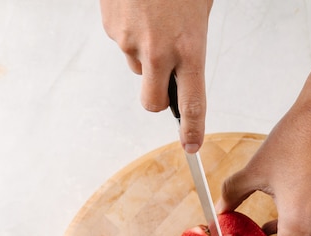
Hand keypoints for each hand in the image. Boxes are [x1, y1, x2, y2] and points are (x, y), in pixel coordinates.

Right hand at [99, 0, 212, 152]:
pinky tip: (138, 8)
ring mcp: (129, 40)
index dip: (192, 130)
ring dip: (144, 53)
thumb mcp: (200, 9)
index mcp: (189, 47)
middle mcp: (158, 51)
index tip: (192, 146)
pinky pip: (122, 41)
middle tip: (163, 80)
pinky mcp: (110, 26)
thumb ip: (191, 44)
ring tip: (153, 18)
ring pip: (136, 65)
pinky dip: (130, 31)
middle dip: (157, 98)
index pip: (192, 103)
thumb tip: (184, 67)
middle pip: (152, 102)